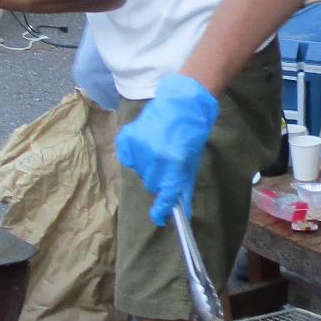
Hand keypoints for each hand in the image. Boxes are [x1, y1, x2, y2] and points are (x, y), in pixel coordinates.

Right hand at [114, 73, 219, 225]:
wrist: (181, 102)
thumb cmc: (190, 133)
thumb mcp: (192, 161)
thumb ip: (184, 186)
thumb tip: (184, 212)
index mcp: (174, 162)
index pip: (165, 194)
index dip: (162, 209)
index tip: (159, 218)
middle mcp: (155, 156)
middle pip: (152, 183)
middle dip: (160, 179)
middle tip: (168, 163)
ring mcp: (139, 146)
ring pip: (140, 172)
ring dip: (148, 166)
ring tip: (158, 148)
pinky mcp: (128, 137)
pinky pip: (127, 158)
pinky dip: (134, 155)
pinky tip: (145, 144)